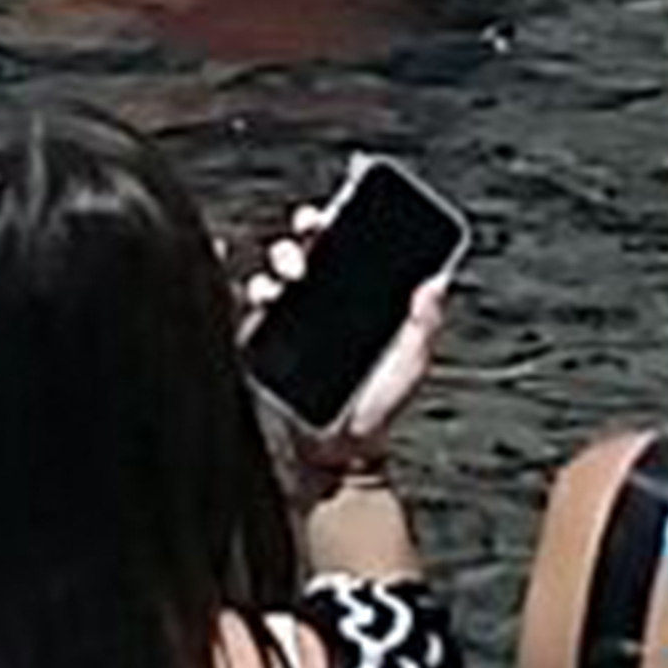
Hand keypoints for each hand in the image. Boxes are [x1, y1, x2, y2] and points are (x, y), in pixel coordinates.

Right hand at [250, 203, 449, 460]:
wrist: (337, 455)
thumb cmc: (374, 412)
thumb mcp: (409, 364)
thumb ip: (424, 324)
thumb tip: (437, 281)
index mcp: (349, 301)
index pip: (337, 249)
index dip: (333, 223)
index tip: (335, 211)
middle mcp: (313, 304)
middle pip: (301, 251)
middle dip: (303, 233)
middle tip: (312, 233)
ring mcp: (282, 321)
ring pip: (269, 272)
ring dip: (276, 262)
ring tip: (291, 276)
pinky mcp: (255, 341)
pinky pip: (235, 303)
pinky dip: (230, 276)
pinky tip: (234, 264)